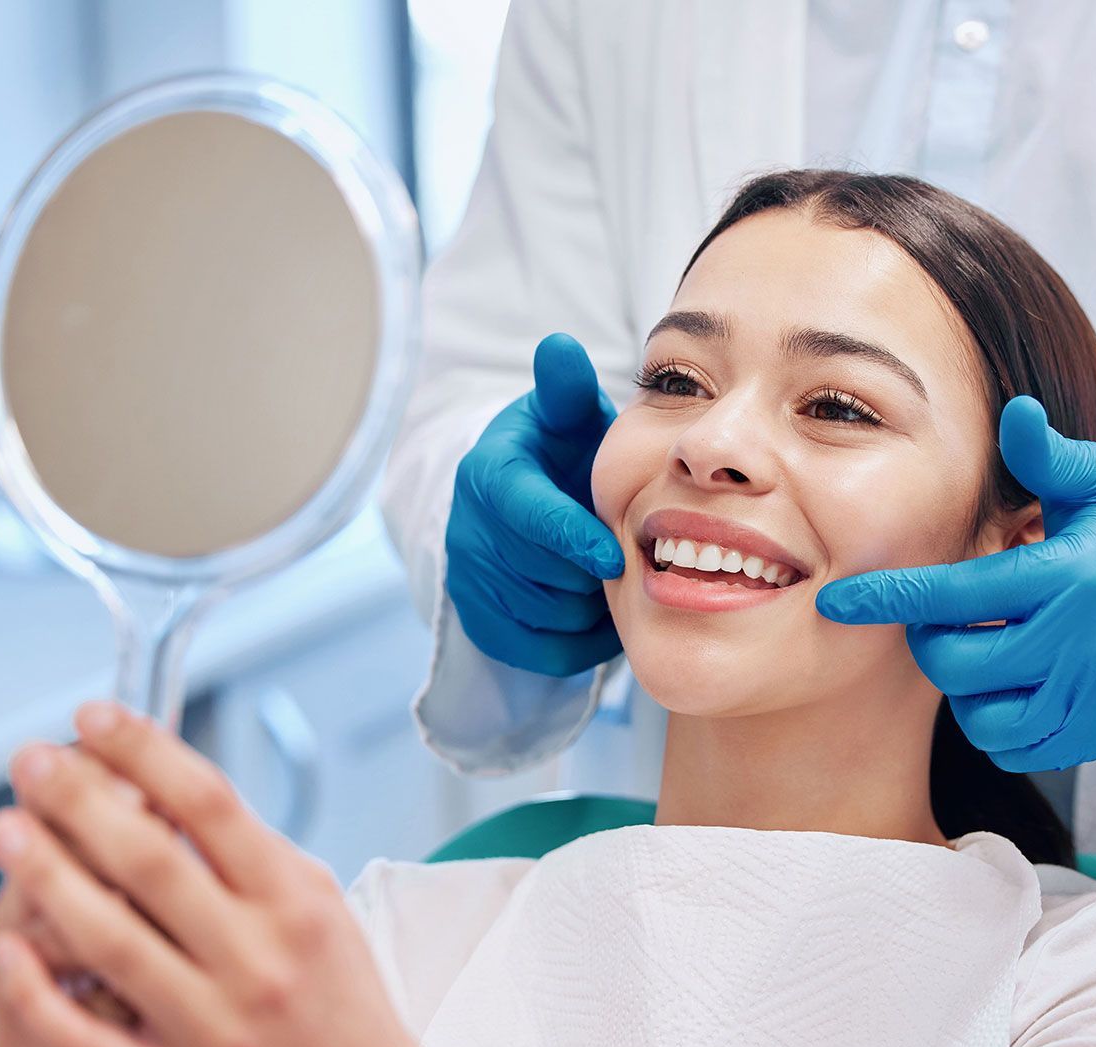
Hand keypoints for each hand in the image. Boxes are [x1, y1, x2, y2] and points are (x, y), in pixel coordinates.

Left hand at [0, 702, 466, 1046]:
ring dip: (47, 878)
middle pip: (150, 861)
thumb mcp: (322, 907)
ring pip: (110, 941)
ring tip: (7, 832)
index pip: (210, 805)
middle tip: (32, 764)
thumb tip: (168, 789)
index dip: (144, 751)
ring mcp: (214, 1029)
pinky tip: (7, 952)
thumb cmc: (341, 1003)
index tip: (97, 718)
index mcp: (296, 905)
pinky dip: (40, 994)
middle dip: (79, 800)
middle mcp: (257, 961)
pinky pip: (90, 1039)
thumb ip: (252, 854)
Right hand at [446, 332, 623, 675]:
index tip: (614, 557)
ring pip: (546, 616)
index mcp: (489, 475)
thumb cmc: (562, 455)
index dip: (571, 539)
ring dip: (590, 607)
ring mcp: (469, 580)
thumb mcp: (566, 417)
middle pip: (542, 573)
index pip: (526, 515)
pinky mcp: (479, 622)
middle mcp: (467, 529)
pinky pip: (540, 651)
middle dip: (591, 572)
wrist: (527, 503)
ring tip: (611, 580)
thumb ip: (568, 389)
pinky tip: (597, 611)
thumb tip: (560, 346)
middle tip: (628, 559)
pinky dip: (580, 642)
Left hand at [816, 395, 1095, 771]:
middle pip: (957, 664)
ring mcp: (1089, 697)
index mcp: (1067, 577)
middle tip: (947, 617)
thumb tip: (1014, 410)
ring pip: (982, 717)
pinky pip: (1018, 748)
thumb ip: (1049, 457)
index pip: (956, 595)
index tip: (837, 601)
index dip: (889, 599)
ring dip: (965, 687)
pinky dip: (997, 724)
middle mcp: (1076, 644)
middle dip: (932, 641)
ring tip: (986, 649)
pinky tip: (1011, 686)